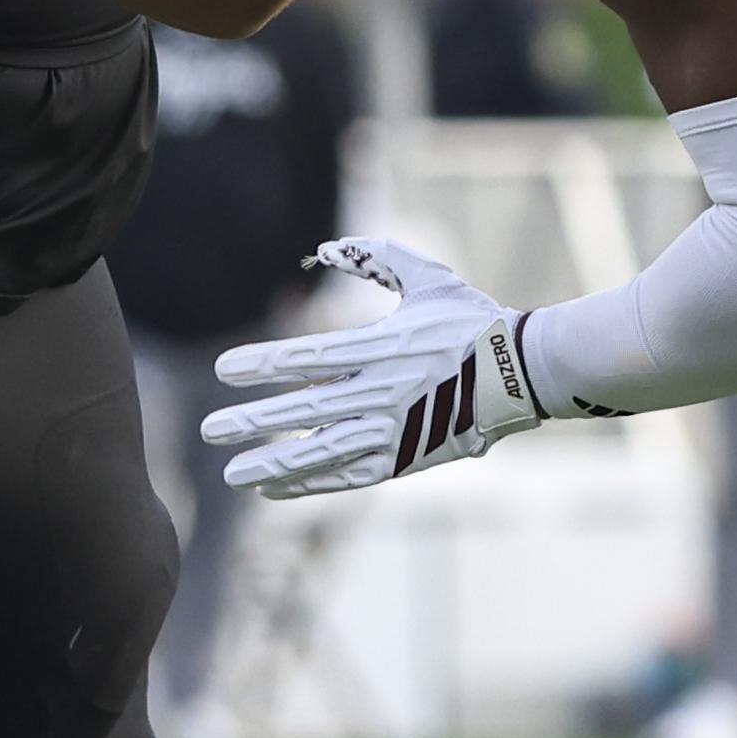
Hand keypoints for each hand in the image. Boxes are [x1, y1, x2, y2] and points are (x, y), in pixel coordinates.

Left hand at [203, 238, 555, 496]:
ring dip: (274, 465)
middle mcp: (384, 394)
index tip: (223, 369)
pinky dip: (310, 484)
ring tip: (232, 474)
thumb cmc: (475, 320)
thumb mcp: (430, 277)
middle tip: (209, 430)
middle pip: (305, 412)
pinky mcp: (405, 459)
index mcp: (385, 347)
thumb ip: (377, 256)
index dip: (263, 363)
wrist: (527, 373)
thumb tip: (323, 249)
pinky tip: (275, 488)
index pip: (309, 358)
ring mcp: (395, 431)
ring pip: (323, 454)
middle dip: (253, 421)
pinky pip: (348, 477)